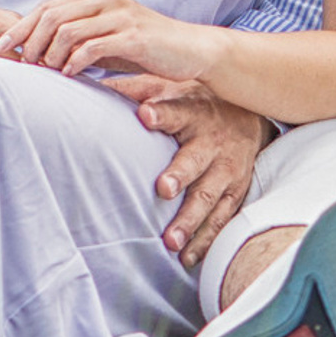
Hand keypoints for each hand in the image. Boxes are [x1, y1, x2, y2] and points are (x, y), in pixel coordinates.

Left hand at [0, 0, 221, 83]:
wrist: (191, 51)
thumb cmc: (144, 49)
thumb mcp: (106, 39)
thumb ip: (77, 39)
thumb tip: (35, 54)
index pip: (46, 7)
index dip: (19, 27)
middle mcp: (105, 0)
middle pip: (51, 16)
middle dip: (28, 41)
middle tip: (21, 64)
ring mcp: (120, 16)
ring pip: (67, 30)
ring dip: (50, 53)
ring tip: (45, 71)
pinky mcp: (133, 36)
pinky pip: (93, 47)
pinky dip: (75, 61)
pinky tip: (69, 74)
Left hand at [105, 74, 271, 268]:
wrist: (250, 117)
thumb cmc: (194, 102)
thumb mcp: (168, 88)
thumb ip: (132, 89)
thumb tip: (85, 79)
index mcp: (192, 114)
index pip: (176, 111)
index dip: (162, 112)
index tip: (146, 113)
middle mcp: (211, 144)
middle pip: (195, 161)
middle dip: (180, 175)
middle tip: (163, 189)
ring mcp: (227, 171)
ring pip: (209, 198)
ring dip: (191, 221)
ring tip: (171, 242)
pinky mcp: (236, 192)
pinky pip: (222, 219)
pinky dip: (207, 240)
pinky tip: (189, 258)